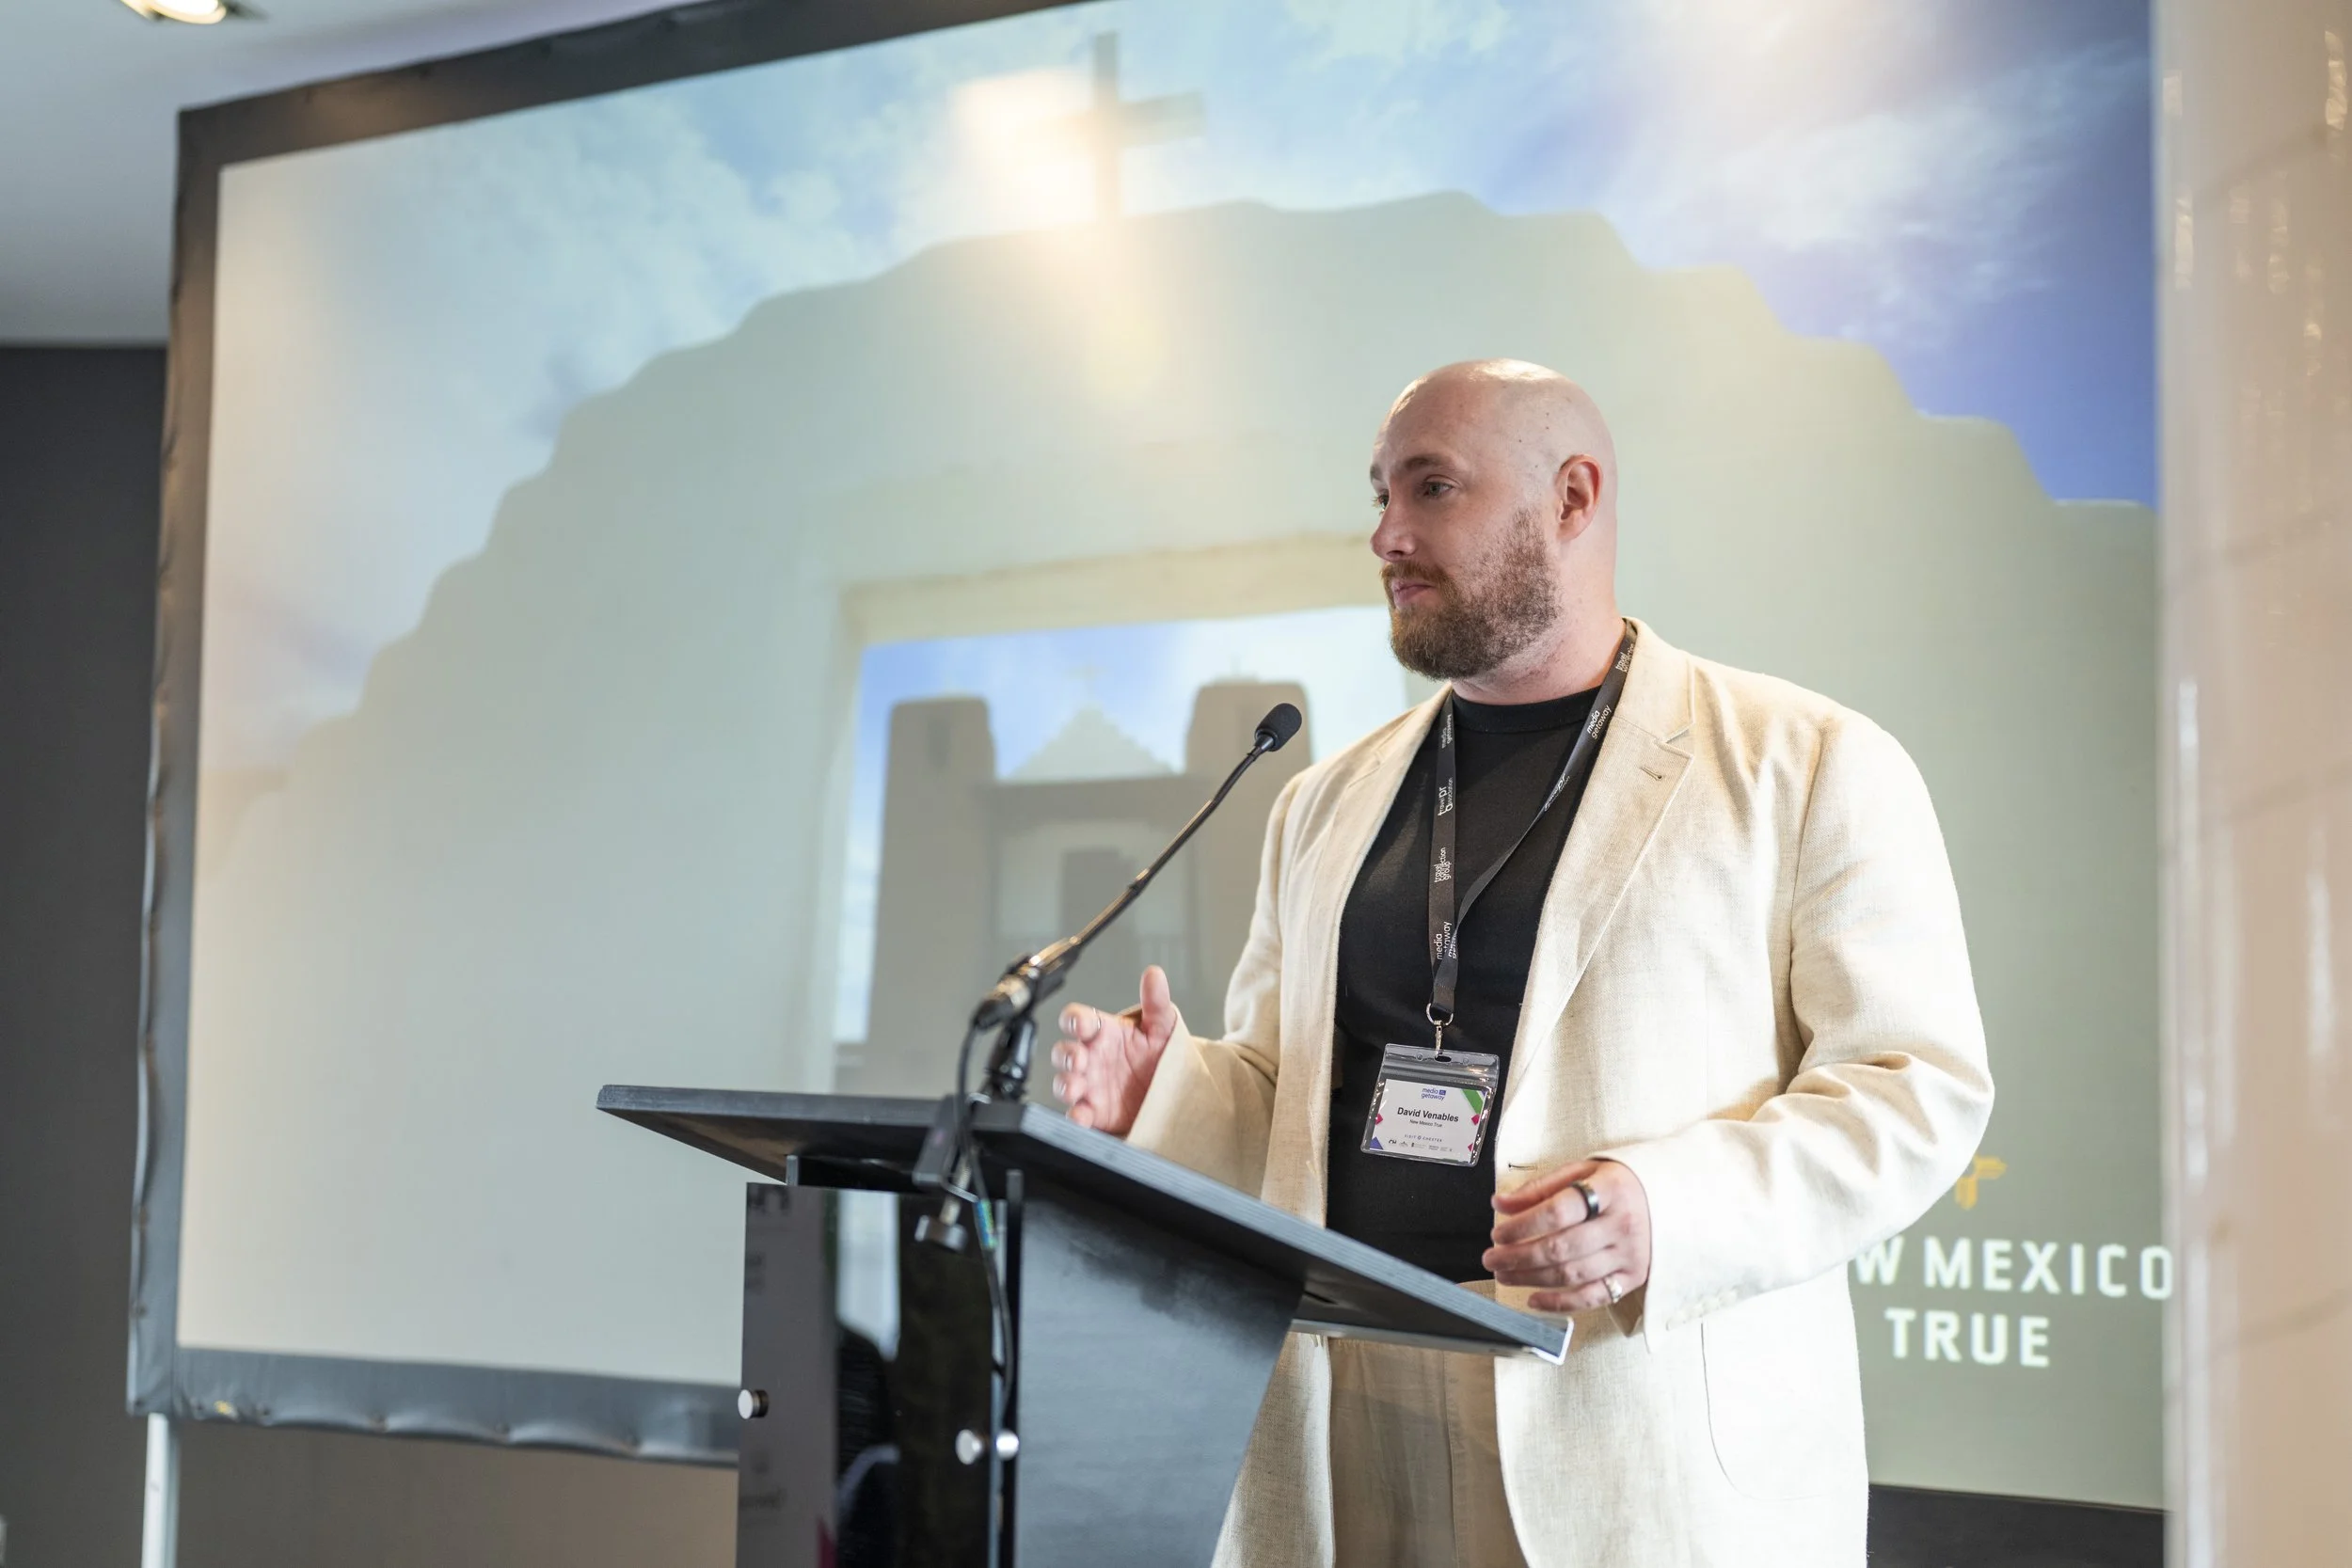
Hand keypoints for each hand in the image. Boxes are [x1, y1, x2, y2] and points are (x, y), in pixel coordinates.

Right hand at [1049, 965, 1179, 1134]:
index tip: (1082, 1025)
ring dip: (1065, 1085)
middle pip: (1063, 1052)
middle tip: (1079, 1059)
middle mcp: (1091, 1059)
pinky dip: (1075, 1117)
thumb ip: (1156, 1001)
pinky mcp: (1095, 1113)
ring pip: (1064, 1083)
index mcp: (1103, 1033)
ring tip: (1077, 1088)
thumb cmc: (1160, 1055)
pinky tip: (1082, 1116)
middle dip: (1065, 1055)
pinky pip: (1077, 1115)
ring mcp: (1090, 1086)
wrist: (1174, 1091)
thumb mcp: (1163, 1027)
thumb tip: (1154, 974)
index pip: (1077, 1020)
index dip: (1074, 1020)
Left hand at [1484, 1158, 1651, 1312]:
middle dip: (1518, 1256)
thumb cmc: (1621, 1184)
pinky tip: (1533, 1299)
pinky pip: (1592, 1297)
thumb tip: (1500, 1203)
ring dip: (1531, 1278)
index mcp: (1610, 1190)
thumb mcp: (1584, 1172)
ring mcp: (1630, 1254)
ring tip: (1504, 1274)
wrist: (1677, 1200)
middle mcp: (1622, 1224)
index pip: (1558, 1211)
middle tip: (1491, 1258)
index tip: (1497, 1233)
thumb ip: (1541, 1188)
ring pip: (1572, 1274)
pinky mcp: (1633, 1277)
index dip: (1522, 1225)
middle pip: (1561, 1247)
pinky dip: (1560, 1303)